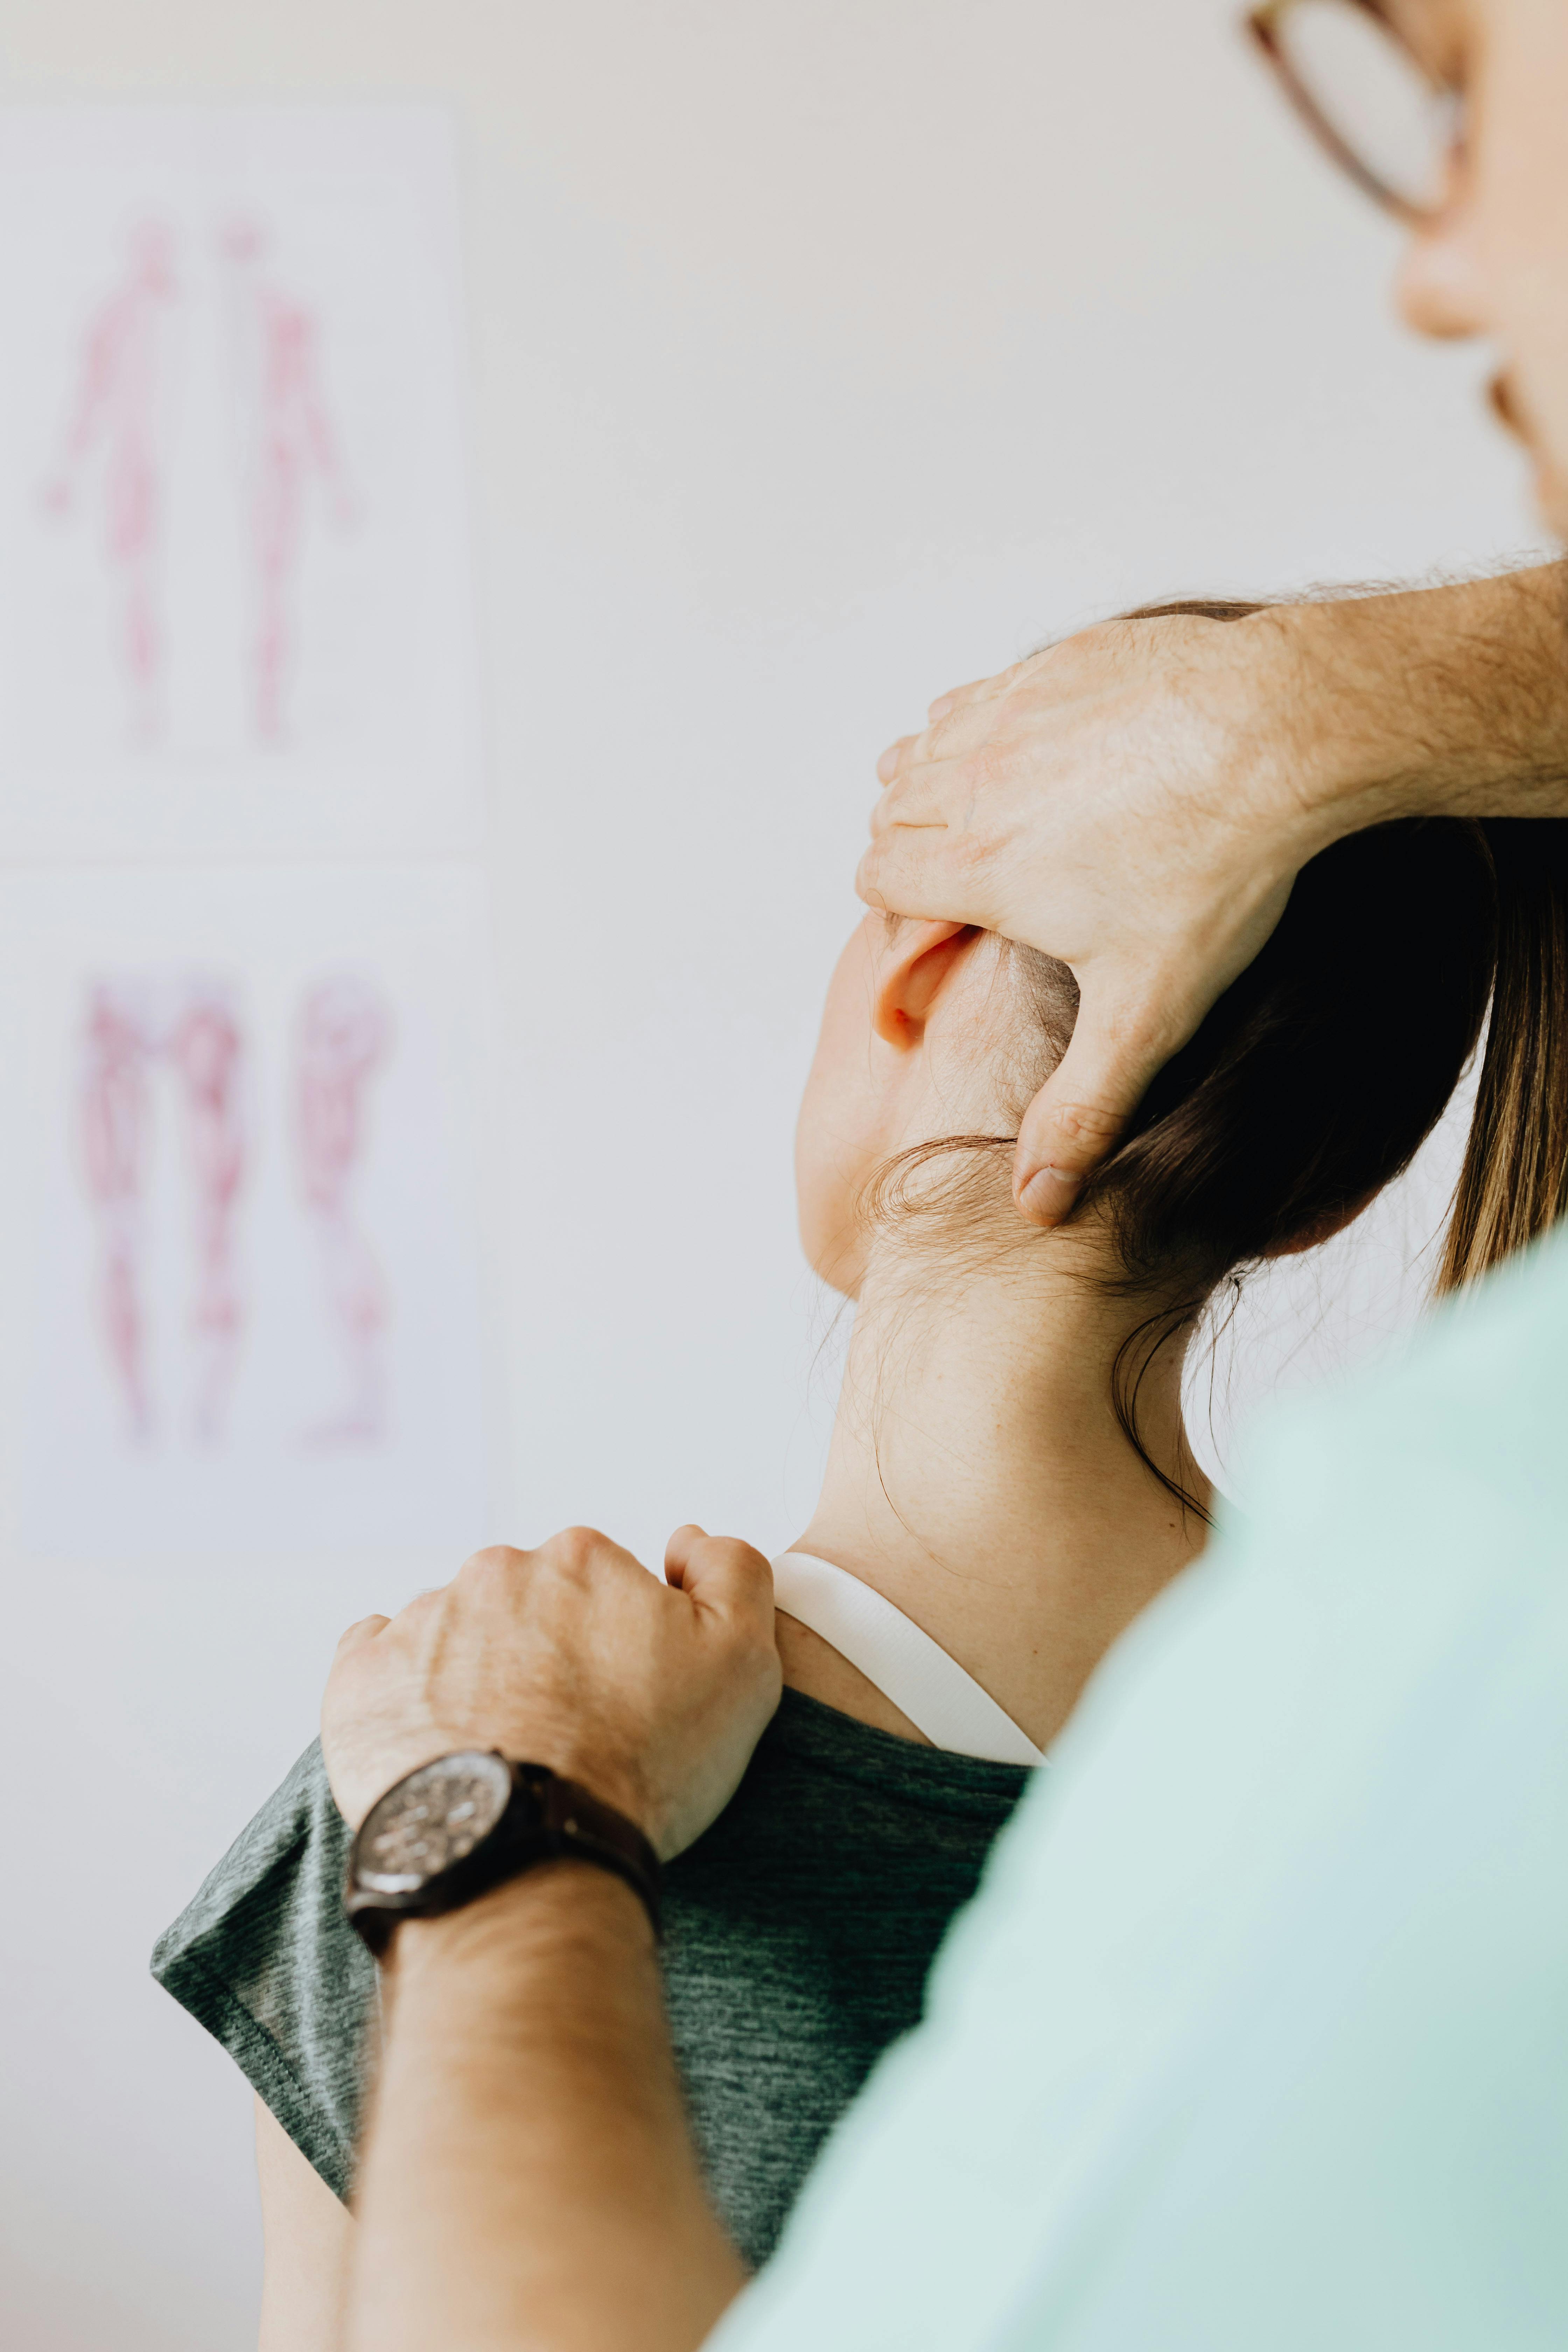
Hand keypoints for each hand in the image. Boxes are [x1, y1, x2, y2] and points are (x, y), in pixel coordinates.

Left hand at [322, 1524, 781, 1858]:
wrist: (532, 1857)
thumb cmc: (640, 1766)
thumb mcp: (742, 1663)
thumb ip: (732, 1572)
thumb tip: (688, 1540)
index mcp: (581, 1558)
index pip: (600, 1583)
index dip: (615, 1642)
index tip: (622, 1698)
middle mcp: (495, 1572)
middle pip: (525, 1604)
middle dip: (543, 1652)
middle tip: (566, 1731)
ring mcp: (420, 1622)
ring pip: (455, 1632)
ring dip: (476, 1674)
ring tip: (502, 1750)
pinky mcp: (360, 1678)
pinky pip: (378, 1658)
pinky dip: (403, 1688)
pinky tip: (435, 1735)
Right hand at [862, 604, 1315, 1223]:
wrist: (1286, 733)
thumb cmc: (1219, 873)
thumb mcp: (1150, 1013)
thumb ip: (1083, 1109)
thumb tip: (1034, 1206)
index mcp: (977, 863)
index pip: (878, 877)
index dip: (900, 905)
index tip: (947, 925)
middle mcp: (975, 779)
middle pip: (890, 808)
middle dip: (915, 843)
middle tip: (980, 878)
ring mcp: (1013, 711)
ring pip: (925, 742)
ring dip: (943, 778)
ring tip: (1005, 818)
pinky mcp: (1059, 663)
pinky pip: (984, 691)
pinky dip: (994, 722)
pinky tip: (1050, 754)